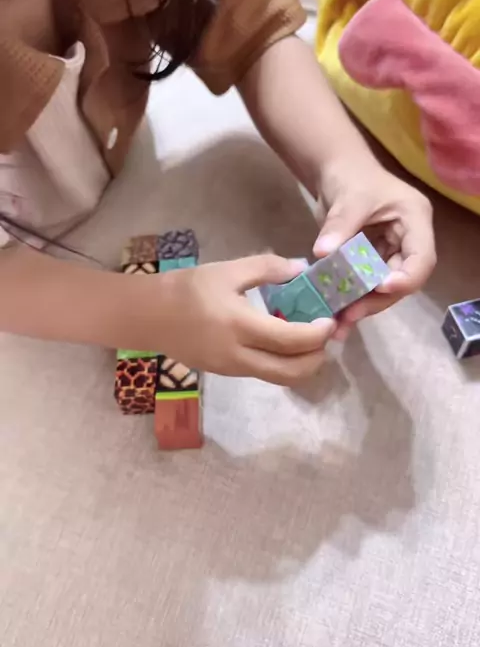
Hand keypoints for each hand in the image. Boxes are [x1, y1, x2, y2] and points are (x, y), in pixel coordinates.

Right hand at [144, 254, 336, 385]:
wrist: (148, 316)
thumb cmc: (186, 289)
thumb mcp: (227, 270)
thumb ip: (267, 268)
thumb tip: (301, 268)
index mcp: (241, 327)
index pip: (292, 340)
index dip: (318, 333)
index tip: (331, 319)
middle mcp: (240, 356)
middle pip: (293, 372)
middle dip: (317, 357)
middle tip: (327, 335)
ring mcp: (233, 369)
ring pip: (280, 378)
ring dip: (302, 363)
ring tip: (309, 339)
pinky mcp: (227, 373)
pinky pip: (264, 373)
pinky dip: (283, 362)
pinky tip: (283, 340)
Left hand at [314, 166, 435, 331]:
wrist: (334, 171)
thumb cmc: (351, 176)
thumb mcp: (348, 198)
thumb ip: (339, 227)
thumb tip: (322, 254)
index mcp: (415, 220)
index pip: (422, 258)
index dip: (405, 278)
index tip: (380, 288)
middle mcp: (407, 241)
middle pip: (402, 279)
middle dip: (377, 299)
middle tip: (350, 314)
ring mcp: (389, 252)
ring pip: (382, 288)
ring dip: (362, 306)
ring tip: (339, 322)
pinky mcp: (371, 261)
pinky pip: (365, 285)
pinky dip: (350, 299)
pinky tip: (335, 315)